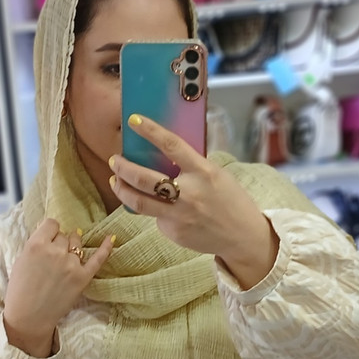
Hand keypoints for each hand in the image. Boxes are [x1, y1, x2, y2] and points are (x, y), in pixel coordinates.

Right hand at [4, 219, 113, 356]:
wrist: (28, 317)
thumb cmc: (20, 290)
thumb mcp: (21, 260)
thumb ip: (36, 245)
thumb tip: (51, 233)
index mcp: (36, 245)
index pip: (51, 224)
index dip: (50, 231)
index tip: (49, 239)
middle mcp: (55, 251)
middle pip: (64, 236)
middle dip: (59, 243)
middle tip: (52, 259)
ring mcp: (71, 264)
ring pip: (77, 244)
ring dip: (73, 247)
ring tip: (66, 259)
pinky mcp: (83, 277)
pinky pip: (98, 258)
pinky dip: (106, 248)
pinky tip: (112, 238)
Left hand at [109, 114, 278, 288]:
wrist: (243, 237)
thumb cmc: (231, 201)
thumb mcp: (217, 175)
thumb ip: (192, 166)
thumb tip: (164, 153)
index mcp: (204, 173)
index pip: (172, 146)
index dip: (150, 131)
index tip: (134, 121)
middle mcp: (189, 194)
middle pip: (144, 178)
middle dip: (123, 167)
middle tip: (115, 160)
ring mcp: (180, 216)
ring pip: (139, 202)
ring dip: (121, 189)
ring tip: (116, 180)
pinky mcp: (174, 233)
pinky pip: (156, 218)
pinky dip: (152, 209)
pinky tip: (156, 206)